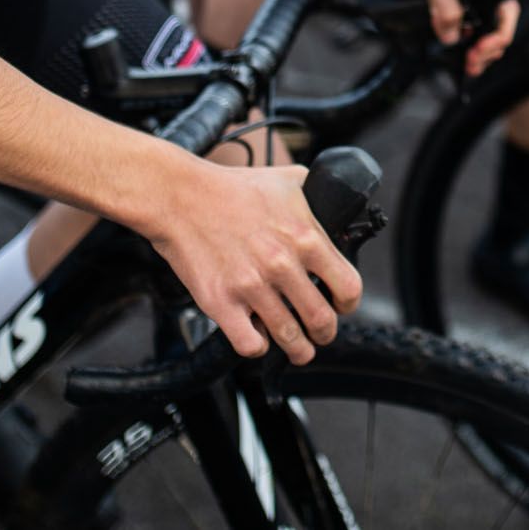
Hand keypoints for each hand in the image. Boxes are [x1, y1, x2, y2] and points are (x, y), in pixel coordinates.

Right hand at [149, 160, 361, 363]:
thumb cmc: (231, 187)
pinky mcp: (221, 302)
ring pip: (290, 338)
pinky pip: (250, 344)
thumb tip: (334, 205)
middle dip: (325, 333)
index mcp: (305, 238)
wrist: (181, 197)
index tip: (342, 306)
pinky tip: (258, 338)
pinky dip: (258, 347)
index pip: (347, 287)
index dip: (348, 304)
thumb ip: (315, 196)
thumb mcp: (287, 180)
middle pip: (322, 320)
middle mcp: (282, 265)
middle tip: (321, 334)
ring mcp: (252, 286)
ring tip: (298, 349)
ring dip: (299, 349)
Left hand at [351, 0, 517, 75]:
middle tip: (474, 62)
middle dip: (491, 48)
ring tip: (470, 65)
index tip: (483, 46)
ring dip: (480, 52)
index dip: (501, 31)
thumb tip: (454, 38)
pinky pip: (462, 33)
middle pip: (496, 25)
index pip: (506, 8)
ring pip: (482, 32)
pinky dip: (465, 48)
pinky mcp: (444, 11)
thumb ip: (447, 8)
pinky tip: (460, 57)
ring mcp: (460, 2)